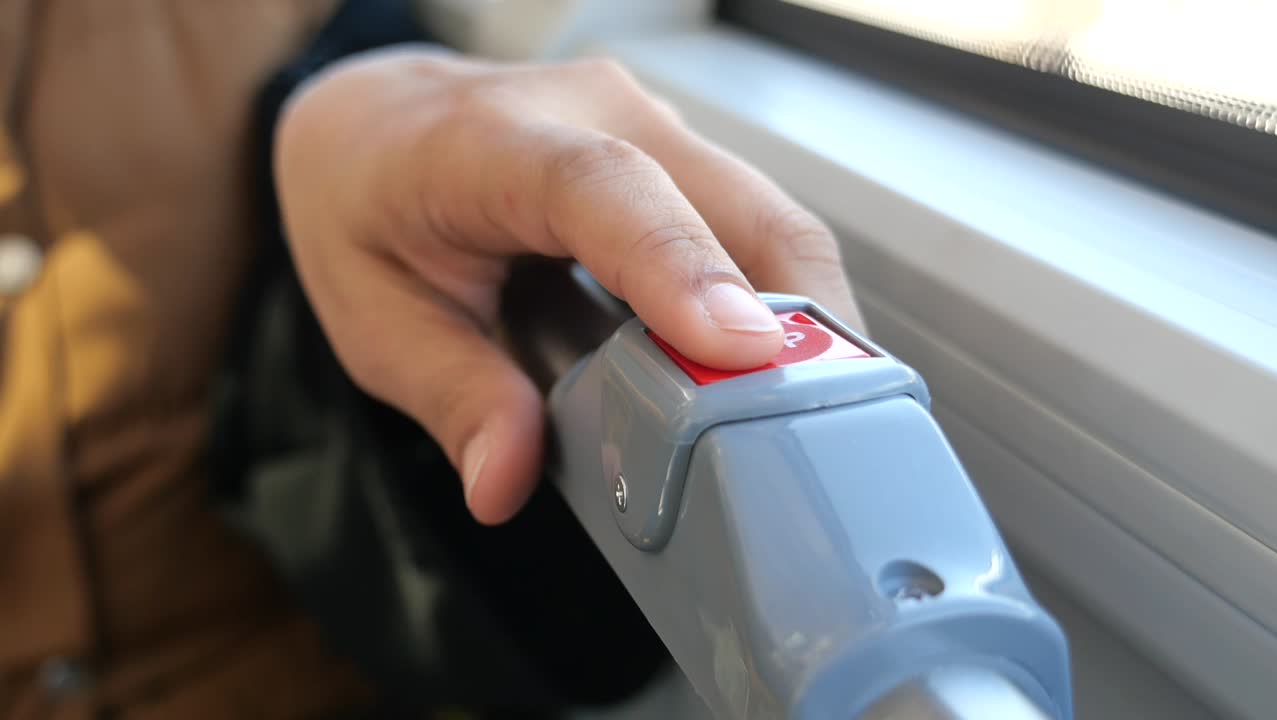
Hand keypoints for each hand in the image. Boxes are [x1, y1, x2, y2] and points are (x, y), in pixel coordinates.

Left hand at [275, 47, 862, 523]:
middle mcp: (594, 113)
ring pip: (768, 218)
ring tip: (810, 416)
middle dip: (797, 320)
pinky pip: (755, 231)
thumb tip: (508, 480)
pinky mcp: (680, 160)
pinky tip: (775, 377)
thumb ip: (449, 394)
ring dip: (803, 320)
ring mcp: (650, 128)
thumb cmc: (366, 200)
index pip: (605, 189)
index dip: (681, 267)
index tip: (742, 350)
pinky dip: (777, 307)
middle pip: (735, 206)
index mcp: (493, 141)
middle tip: (819, 429)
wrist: (377, 121)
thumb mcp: (374, 315)